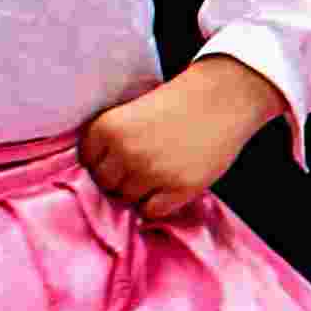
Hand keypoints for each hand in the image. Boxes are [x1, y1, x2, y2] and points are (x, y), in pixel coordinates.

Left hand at [84, 56, 282, 222]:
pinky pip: (152, 211)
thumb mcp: (131, 111)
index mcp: (107, 128)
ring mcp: (152, 172)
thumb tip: (99, 176)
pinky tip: (171, 184)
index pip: (88, 163)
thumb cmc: (177, 103)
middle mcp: (125, 152)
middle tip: (144, 165)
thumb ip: (112, 140)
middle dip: (121, 179)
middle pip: (106, 185)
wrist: (222, 99)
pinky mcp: (178, 188)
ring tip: (161, 171)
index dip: (106, 162)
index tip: (122, 157)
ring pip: (129, 200)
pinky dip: (159, 203)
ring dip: (142, 191)